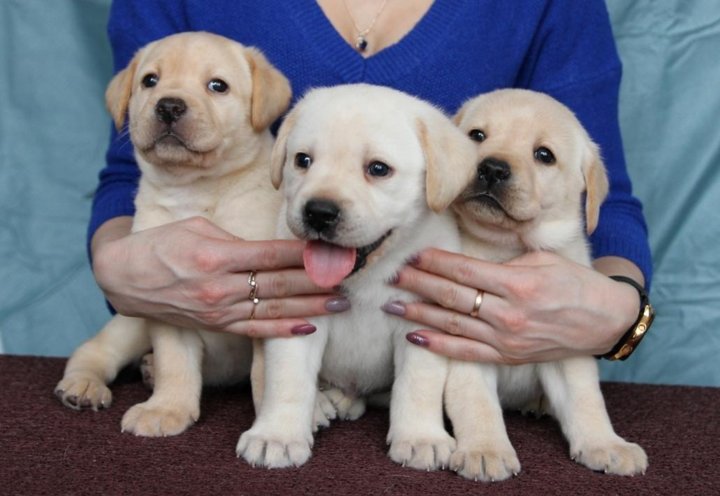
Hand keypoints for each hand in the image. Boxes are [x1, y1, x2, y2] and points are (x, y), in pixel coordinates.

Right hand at [91, 216, 348, 336]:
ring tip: (341, 303)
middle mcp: (219, 286)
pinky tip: (309, 327)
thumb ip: (235, 240)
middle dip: (317, 280)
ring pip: (273, 310)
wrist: (122, 277)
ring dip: (310, 307)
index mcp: (216, 255)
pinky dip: (282, 331)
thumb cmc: (160, 245)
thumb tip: (269, 250)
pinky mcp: (215, 325)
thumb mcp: (196, 228)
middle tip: (348, 276)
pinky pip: (255, 331)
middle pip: (280, 284)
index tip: (331, 250)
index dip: (304, 254)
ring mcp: (218, 310)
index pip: (271, 254)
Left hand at [383, 249, 640, 363]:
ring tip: (391, 305)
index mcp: (519, 283)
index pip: (464, 270)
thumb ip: (505, 262)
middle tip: (391, 276)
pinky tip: (415, 338)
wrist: (606, 321)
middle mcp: (509, 313)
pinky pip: (466, 352)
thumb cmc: (576, 284)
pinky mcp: (508, 357)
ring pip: (452, 324)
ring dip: (418, 313)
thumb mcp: (545, 260)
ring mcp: (507, 339)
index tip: (412, 256)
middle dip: (417, 284)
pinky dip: (438, 346)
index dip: (434, 263)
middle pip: (452, 295)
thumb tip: (468, 260)